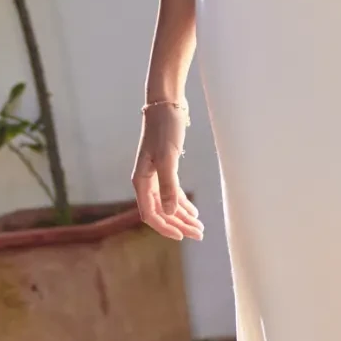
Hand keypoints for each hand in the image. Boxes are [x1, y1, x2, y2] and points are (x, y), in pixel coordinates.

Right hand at [132, 100, 203, 240]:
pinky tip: (194, 211)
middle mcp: (146, 181)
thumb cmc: (165, 128)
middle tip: (199, 234)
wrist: (167, 104)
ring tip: (199, 226)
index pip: (151, 214)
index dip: (165, 227)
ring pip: (168, 204)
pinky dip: (183, 203)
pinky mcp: (165, 167)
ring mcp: (155, 175)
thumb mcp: (168, 157)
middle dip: (179, 224)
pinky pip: (172, 192)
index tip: (182, 236)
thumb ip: (168, 185)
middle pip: (161, 212)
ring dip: (183, 216)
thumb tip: (169, 211)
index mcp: (141, 181)